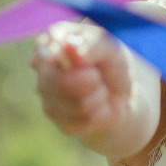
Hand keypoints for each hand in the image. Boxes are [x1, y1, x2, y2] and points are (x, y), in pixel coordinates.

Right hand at [30, 22, 133, 138]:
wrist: (123, 93)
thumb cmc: (111, 62)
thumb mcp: (109, 47)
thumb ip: (90, 44)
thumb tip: (68, 47)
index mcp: (51, 43)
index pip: (45, 54)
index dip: (61, 60)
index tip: (83, 61)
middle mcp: (43, 70)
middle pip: (60, 83)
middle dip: (91, 81)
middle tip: (99, 76)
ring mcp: (47, 97)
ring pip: (77, 105)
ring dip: (99, 97)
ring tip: (101, 89)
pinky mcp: (59, 120)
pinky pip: (83, 122)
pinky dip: (100, 114)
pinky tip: (99, 105)